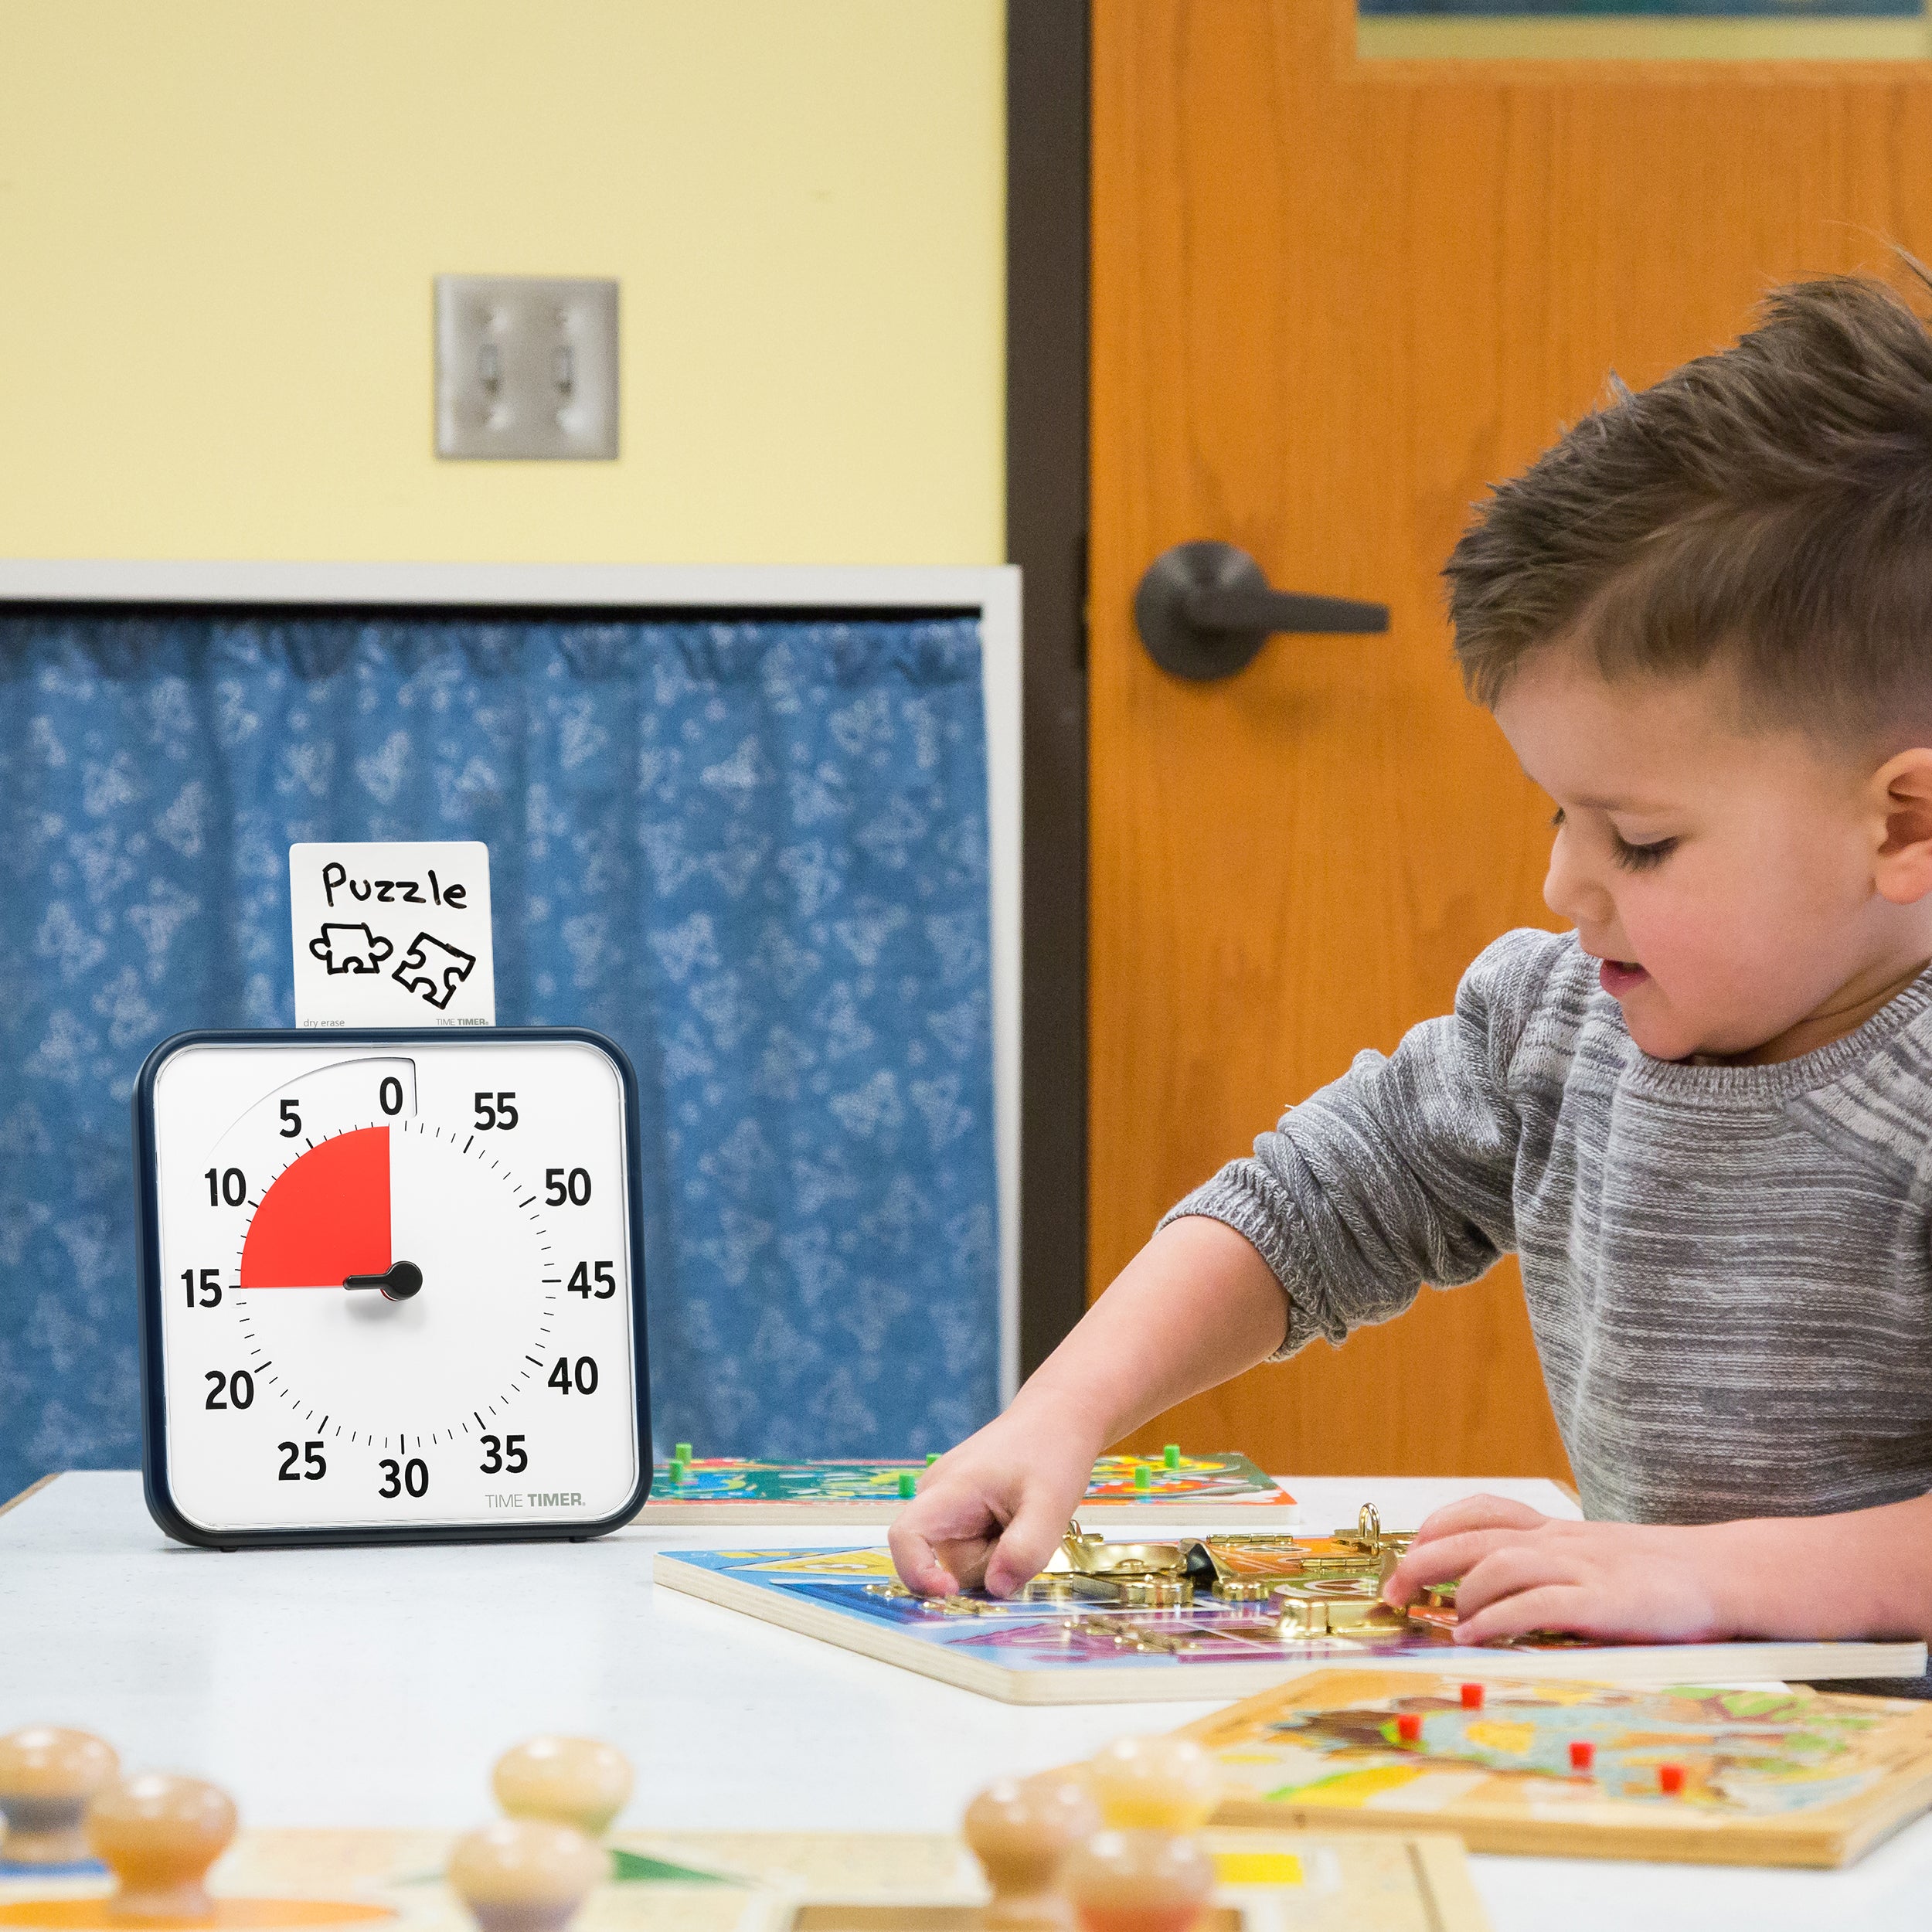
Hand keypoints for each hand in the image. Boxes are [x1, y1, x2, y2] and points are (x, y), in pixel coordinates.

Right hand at [888, 1409, 1100, 1598]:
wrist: (1058, 1417)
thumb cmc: (1052, 1450)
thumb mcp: (1051, 1504)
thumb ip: (1025, 1549)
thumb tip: (996, 1589)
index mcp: (948, 1490)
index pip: (905, 1538)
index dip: (918, 1573)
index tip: (951, 1592)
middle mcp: (938, 1498)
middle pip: (951, 1563)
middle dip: (992, 1563)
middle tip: (1026, 1527)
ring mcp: (948, 1506)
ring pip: (967, 1561)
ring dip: (999, 1554)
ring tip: (1023, 1517)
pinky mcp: (962, 1512)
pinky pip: (975, 1548)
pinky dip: (999, 1545)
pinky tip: (1015, 1518)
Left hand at [1380, 1493, 1735, 1644]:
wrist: (1722, 1573)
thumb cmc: (1655, 1573)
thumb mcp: (1593, 1555)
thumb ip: (1550, 1562)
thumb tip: (1492, 1586)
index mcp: (1555, 1529)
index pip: (1481, 1510)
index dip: (1436, 1527)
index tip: (1408, 1553)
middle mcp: (1559, 1541)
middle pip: (1472, 1536)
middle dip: (1423, 1561)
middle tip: (1395, 1590)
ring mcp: (1580, 1567)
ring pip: (1497, 1564)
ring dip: (1460, 1593)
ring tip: (1444, 1620)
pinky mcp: (1602, 1602)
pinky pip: (1535, 1604)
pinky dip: (1496, 1619)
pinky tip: (1476, 1636)